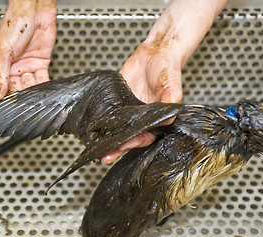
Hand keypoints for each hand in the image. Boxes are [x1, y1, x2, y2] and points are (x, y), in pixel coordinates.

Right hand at [0, 0, 56, 104]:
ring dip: (30, 91)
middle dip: (16, 95)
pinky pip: (41, 80)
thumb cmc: (14, 24)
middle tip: (20, 100)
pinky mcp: (40, 64)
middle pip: (12, 89)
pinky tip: (43, 90)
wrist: (35, 12)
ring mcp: (26, 66)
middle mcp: (11, 67)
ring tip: (31, 92)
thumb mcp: (2, 50)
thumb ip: (0, 74)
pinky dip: (43, 86)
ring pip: (28, 86)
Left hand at [101, 0, 228, 163]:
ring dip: (106, 140)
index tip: (125, 144)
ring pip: (115, 129)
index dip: (135, 142)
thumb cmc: (168, 72)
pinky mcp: (115, 102)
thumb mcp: (172, 87)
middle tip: (105, 156)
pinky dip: (99, 122)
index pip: (144, 137)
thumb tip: (167, 120)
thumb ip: (170, 103)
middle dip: (116, 148)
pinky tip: (90, 128)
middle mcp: (139, 119)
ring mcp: (126, 112)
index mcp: (155, 121)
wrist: (155, 54)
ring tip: (94, 148)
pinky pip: (106, 113)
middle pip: (127, 138)